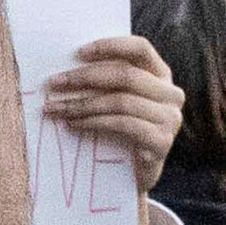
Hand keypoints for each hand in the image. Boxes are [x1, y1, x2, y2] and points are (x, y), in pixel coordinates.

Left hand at [43, 30, 181, 196]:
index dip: (110, 46)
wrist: (132, 178)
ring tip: (56, 109)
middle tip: (54, 83)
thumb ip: (105, 82)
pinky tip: (72, 124)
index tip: (78, 53)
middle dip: (84, 77)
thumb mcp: (115, 102)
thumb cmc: (119, 134)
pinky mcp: (162, 142)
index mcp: (161, 75)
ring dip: (82, 104)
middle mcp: (171, 93)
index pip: (140, 48)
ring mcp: (170, 118)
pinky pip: (123, 124)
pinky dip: (93, 123)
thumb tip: (66, 68)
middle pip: (126, 75)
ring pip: (121, 101)